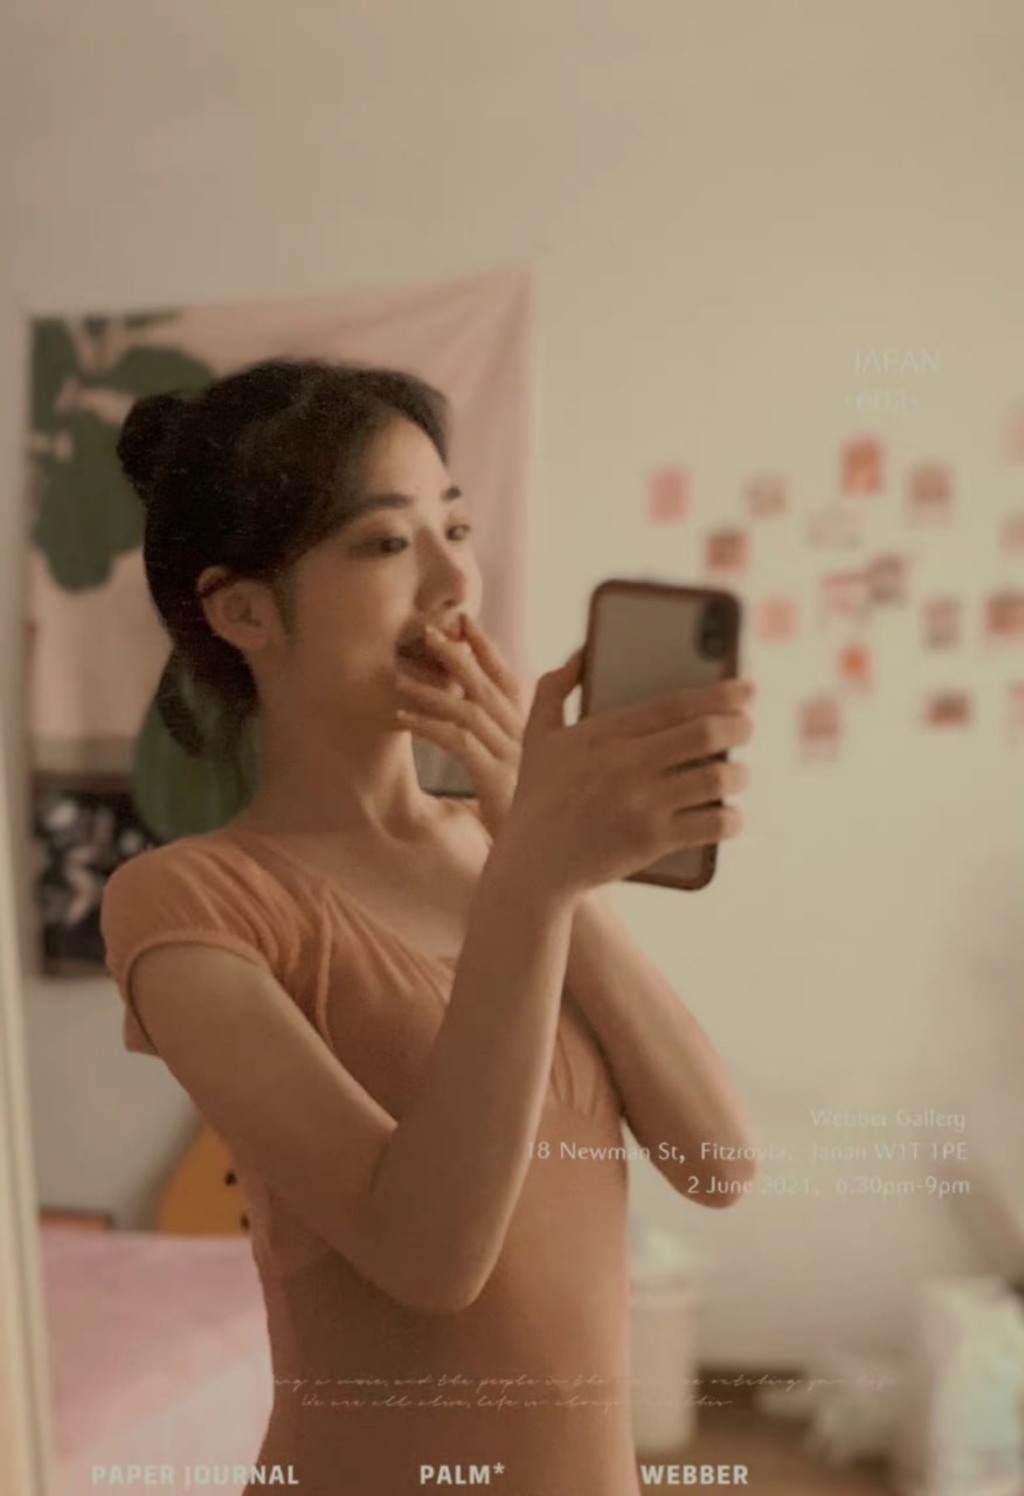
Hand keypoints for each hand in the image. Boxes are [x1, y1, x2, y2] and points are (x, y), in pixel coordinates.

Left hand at [393, 614, 531, 838]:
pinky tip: (402, 719)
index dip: (486, 647)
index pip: (508, 678)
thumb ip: (517, 741)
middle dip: (458, 653)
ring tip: (399, 676)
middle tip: (428, 630)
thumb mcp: (529, 772)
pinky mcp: (494, 779)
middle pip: (487, 684)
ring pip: (468, 708)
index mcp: (534, 730)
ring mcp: (511, 756)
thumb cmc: (534, 817)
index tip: (463, 619)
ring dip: (432, 689)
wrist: (548, 858)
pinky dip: (428, 725)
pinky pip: (457, 741)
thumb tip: (503, 727)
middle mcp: (525, 737)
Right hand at [500, 657, 754, 901]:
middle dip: (739, 727)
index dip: (720, 692)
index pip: (675, 703)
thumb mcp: (535, 737)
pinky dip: (731, 820)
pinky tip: (731, 817)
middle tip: (746, 728)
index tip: (745, 687)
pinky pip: (711, 824)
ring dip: (738, 774)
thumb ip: (552, 689)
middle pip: (705, 733)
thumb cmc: (538, 798)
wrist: (533, 865)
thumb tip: (581, 654)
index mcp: (603, 733)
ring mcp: (640, 803)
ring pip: (716, 778)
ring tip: (738, 774)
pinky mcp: (651, 840)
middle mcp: (625, 764)